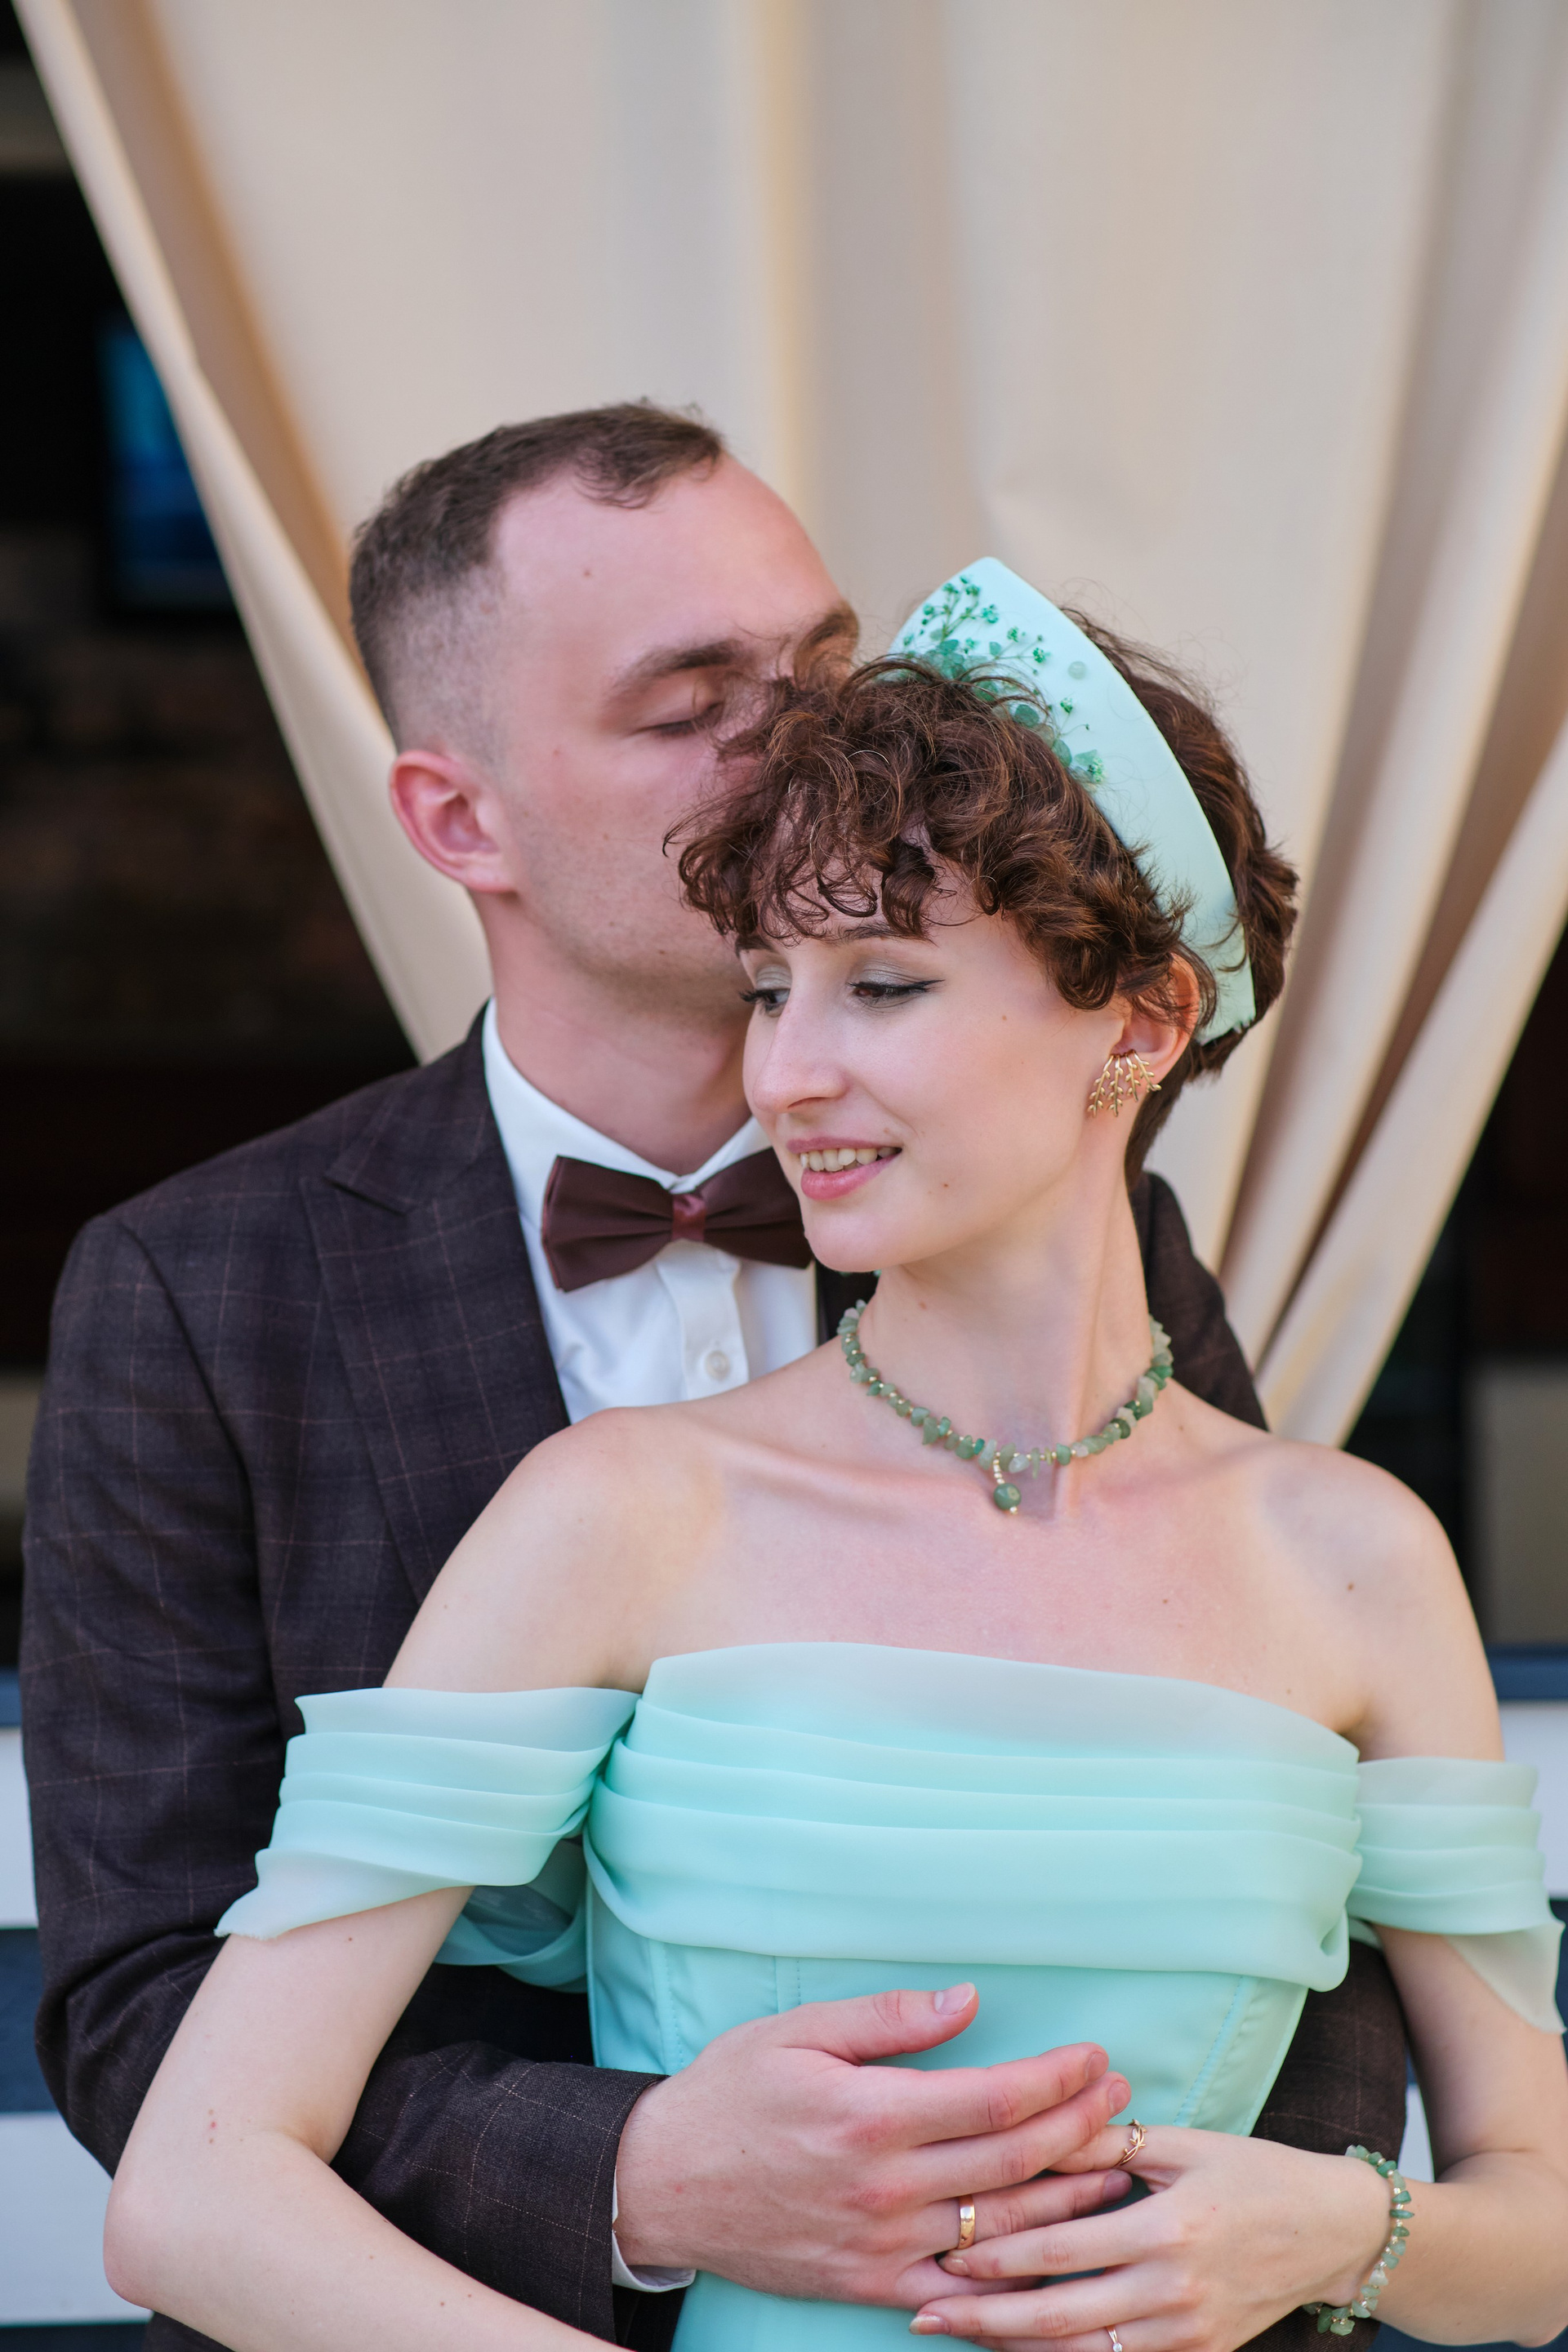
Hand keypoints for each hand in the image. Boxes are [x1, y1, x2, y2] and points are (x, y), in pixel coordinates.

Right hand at [613, 1983, 1132, 2307]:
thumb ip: (889, 2019)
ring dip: (1069, 2196)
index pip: (995, 2099)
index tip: (1094, 2055)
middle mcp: (885, 2186)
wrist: (663, 2183)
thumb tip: (968, 2001)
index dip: (1057, 2077)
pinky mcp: (872, 2283)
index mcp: (870, 2116)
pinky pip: (962, 2287)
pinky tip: (1055, 2251)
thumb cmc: (729, 2095)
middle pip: (1014, 2162)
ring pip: (1001, 2227)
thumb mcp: (798, 2032)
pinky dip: (1015, 2273)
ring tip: (1115, 2163)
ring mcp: (882, 2244)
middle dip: (1080, 2124)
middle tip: (1120, 2096)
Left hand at [909, 2122, 1391, 2345]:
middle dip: (988, 2318)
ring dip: (1016, 2348)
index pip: (1065, 2246)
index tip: (945, 2251)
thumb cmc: (1252, 2173)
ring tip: (959, 2334)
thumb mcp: (1183, 2144)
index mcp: (1169, 2228)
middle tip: (925, 2311)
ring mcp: (1188, 2335)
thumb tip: (1035, 2127)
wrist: (1332, 2232)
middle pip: (1062, 2315)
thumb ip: (1107, 2143)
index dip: (1001, 2253)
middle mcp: (1175, 2291)